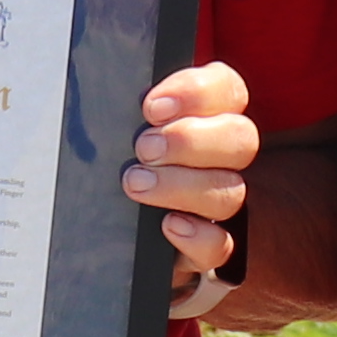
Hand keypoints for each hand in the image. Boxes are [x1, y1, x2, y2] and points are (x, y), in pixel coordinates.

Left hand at [124, 61, 264, 317]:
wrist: (94, 232)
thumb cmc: (106, 165)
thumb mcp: (111, 130)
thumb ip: (122, 109)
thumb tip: (110, 91)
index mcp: (204, 114)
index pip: (227, 88)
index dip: (197, 92)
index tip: (152, 107)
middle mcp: (219, 157)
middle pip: (241, 138)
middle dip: (190, 141)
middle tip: (144, 148)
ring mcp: (214, 203)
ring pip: (231, 191)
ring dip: (183, 185)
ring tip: (136, 183)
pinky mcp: (205, 248)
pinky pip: (220, 245)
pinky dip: (198, 235)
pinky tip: (169, 225)